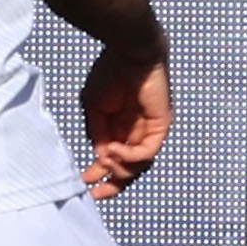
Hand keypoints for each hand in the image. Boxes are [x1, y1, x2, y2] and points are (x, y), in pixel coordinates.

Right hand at [80, 48, 170, 198]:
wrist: (129, 53)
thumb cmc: (110, 75)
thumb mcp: (94, 109)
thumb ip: (98, 134)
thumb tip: (102, 157)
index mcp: (120, 128)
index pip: (115, 160)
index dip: (101, 174)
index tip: (85, 184)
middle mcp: (136, 133)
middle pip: (130, 170)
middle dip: (114, 184)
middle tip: (98, 193)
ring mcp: (150, 130)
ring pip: (140, 166)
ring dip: (120, 170)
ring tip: (105, 160)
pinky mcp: (161, 126)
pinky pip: (147, 152)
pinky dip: (130, 157)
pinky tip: (114, 150)